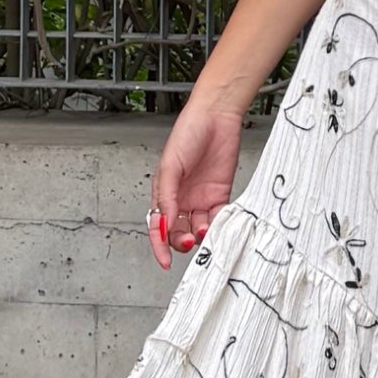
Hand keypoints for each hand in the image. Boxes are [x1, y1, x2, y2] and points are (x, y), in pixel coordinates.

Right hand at [152, 95, 243, 263]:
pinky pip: (218, 218)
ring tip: (203, 230)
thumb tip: (164, 224)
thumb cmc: (188, 132)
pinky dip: (217, 225)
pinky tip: (216, 224)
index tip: (164, 261)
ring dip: (200, 236)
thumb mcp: (171, 166)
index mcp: (163, 193)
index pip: (158, 226)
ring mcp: (201, 198)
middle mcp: (181, 199)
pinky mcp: (220, 195)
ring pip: (198, 229)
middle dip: (180, 242)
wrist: (217, 116)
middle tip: (186, 240)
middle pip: (177, 232)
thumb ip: (167, 197)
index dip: (159, 246)